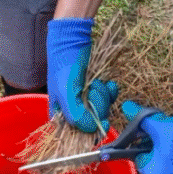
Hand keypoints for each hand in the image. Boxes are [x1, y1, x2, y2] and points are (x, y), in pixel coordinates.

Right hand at [46, 18, 118, 132]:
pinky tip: (109, 83)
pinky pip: (109, 98)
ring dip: (103, 95)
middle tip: (92, 89)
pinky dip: (111, 91)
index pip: (79, 134)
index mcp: (61, 115)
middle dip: (98, 105)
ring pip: (103, 109)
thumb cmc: (64, 65)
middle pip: (94, 122)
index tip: (99, 121)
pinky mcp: (95, 89)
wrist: (73, 39)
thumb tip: (94, 130)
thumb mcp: (66, 93)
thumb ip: (77, 115)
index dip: (91, 129)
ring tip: (96, 82)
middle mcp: (73, 110)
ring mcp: (85, 99)